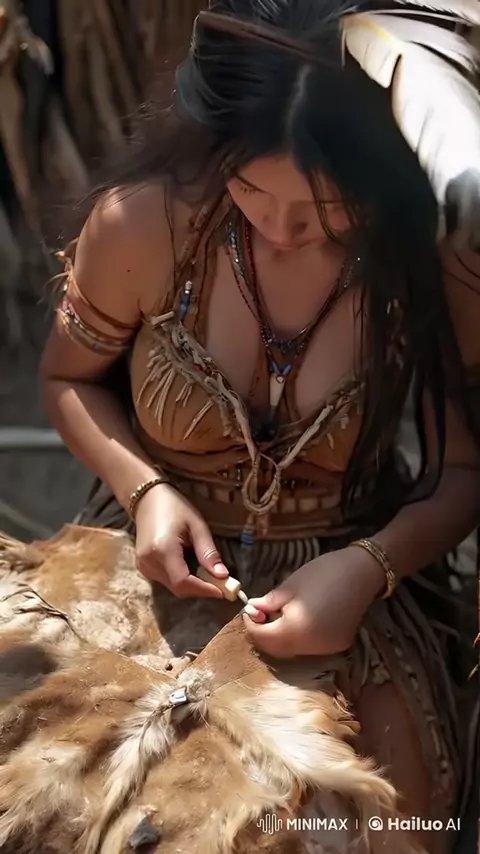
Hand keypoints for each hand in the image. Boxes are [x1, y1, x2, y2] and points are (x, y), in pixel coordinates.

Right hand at [135, 483, 228, 597]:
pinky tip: (191, 567)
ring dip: (193, 584)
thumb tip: (223, 576)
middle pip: (179, 588)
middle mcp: (149, 562)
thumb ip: (208, 552)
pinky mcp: (143, 567)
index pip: (184, 582)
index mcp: (163, 550)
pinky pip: (166, 581)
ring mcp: (143, 566)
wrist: (147, 499)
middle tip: (222, 582)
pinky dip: (182, 579)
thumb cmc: (174, 507)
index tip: (225, 590)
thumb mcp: (197, 525)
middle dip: (202, 588)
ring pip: (173, 587)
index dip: (205, 590)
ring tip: (208, 572)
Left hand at [243, 547, 385, 657]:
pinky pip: (309, 647)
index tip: (248, 610)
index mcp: (297, 631)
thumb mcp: (290, 585)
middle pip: (276, 649)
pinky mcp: (337, 646)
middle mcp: (311, 648)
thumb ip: (269, 603)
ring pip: (293, 651)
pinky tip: (298, 620)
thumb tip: (252, 610)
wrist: (362, 572)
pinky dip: (298, 637)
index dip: (251, 625)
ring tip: (278, 614)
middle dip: (264, 634)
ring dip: (280, 637)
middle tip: (259, 613)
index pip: (263, 638)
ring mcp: (326, 649)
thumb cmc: (323, 573)